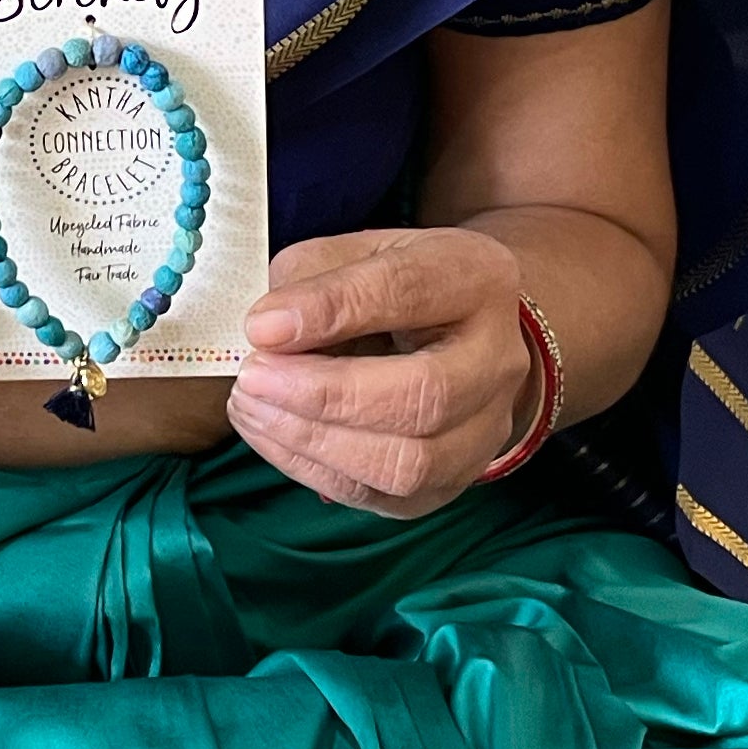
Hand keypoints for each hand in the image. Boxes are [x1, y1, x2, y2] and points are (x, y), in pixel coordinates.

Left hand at [225, 227, 533, 518]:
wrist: (456, 333)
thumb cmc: (395, 285)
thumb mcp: (358, 251)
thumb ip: (312, 277)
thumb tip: (266, 330)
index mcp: (476, 278)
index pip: (408, 292)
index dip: (331, 310)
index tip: (261, 325)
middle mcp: (497, 359)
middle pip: (425, 396)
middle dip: (323, 394)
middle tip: (252, 377)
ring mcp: (484, 430)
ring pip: (409, 463)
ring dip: (314, 441)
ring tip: (251, 406)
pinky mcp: (452, 483)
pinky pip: (385, 497)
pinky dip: (314, 470)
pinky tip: (270, 434)